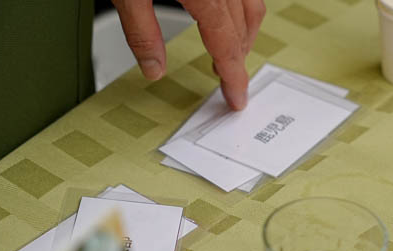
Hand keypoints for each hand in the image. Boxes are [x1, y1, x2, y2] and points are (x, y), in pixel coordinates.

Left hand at [113, 0, 265, 109]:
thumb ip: (141, 31)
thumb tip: (153, 69)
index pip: (226, 46)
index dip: (234, 77)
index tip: (236, 99)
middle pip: (241, 30)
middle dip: (237, 61)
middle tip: (228, 84)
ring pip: (251, 8)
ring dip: (244, 36)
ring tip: (229, 55)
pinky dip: (243, 11)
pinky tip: (229, 17)